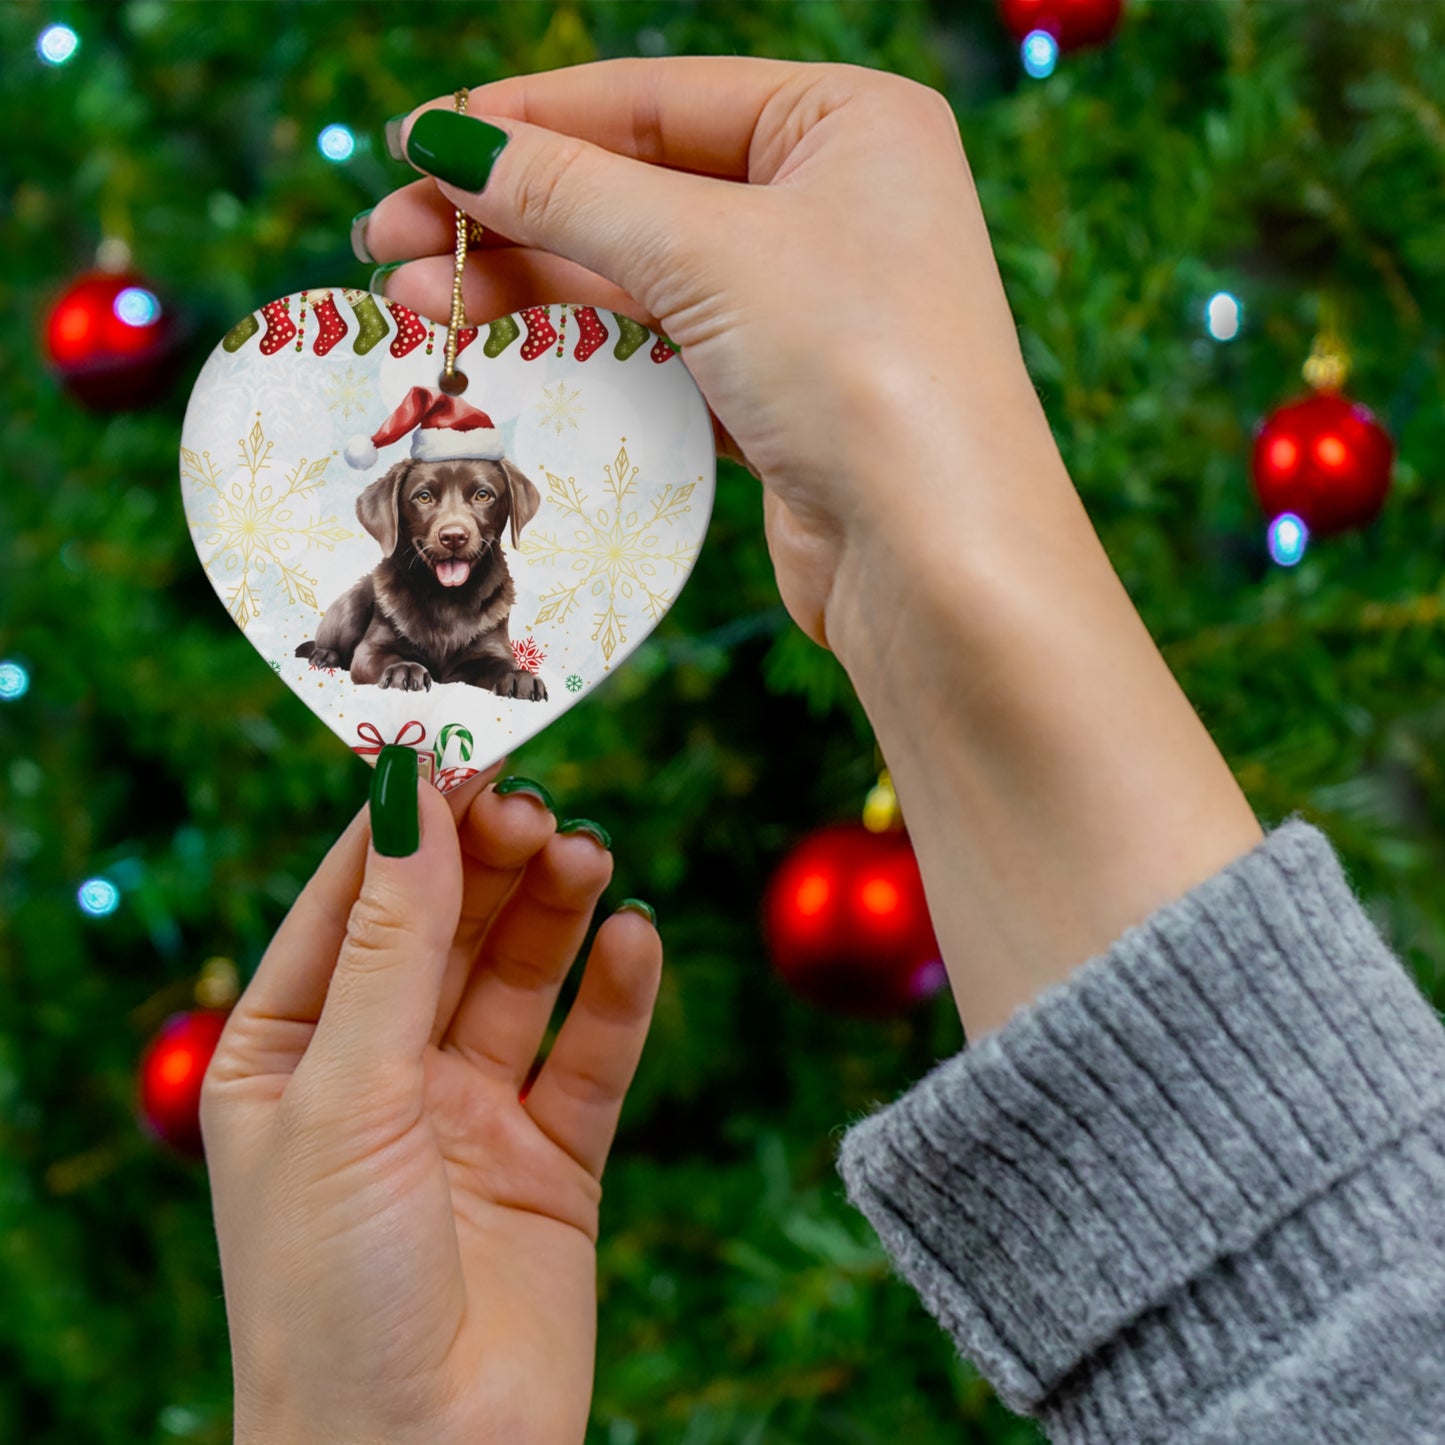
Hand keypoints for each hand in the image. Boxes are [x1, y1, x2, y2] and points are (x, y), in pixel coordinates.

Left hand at [201, 763, 660, 1444]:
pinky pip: (591, 1055)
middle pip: (447, 929)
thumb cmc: (331, 1291)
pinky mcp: (553, 1159)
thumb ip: (392, 942)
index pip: (351, 903)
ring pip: (522, 978)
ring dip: (556, 911)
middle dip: (491, 864)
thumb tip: (412, 794)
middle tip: (540, 809)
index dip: (406, 826)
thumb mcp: (345, 1093)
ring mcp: (470, 1114)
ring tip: (589, 857)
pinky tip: (635, 938)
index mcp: (289, 1053)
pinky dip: (618, 994)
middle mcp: (380, 1073)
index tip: (463, 750)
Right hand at [362, 57, 1049, 653]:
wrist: (936, 558)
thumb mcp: (706, 251)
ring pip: (640, 274)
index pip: (654, 99)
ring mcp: (807, 303)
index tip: (415, 141)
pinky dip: (583, 344)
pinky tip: (501, 346)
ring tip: (414, 301)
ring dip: (528, 283)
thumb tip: (448, 140)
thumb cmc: (857, 368)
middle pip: (636, 187)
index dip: (526, 119)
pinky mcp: (780, 393)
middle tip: (387, 240)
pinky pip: (661, 347)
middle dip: (508, 214)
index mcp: (846, 123)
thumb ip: (570, 190)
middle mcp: (833, 203)